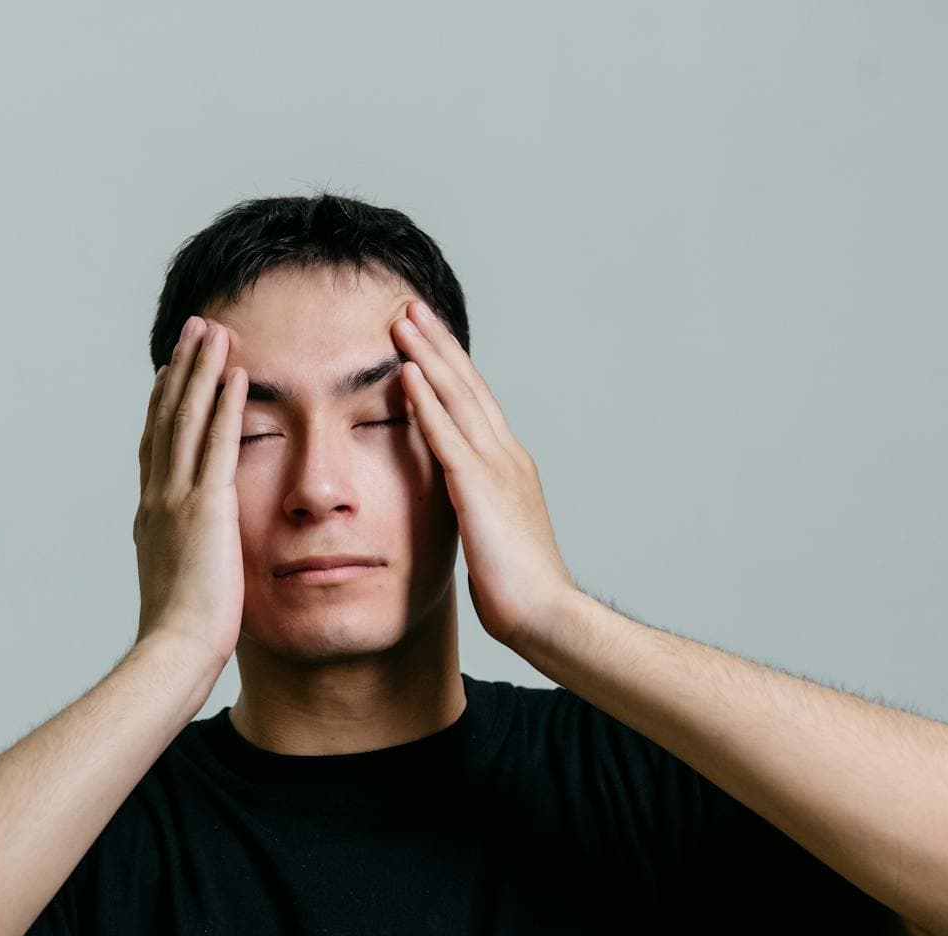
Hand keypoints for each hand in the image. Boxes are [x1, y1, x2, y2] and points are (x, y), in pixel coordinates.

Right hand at [133, 315, 247, 669]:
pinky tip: (235, 374)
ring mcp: (176, 500)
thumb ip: (187, 559)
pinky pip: (216, 444)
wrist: (174, 651)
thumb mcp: (181, 585)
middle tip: (194, 331)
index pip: (156, 447)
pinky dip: (224, 405)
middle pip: (166, 419)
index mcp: (151, 517)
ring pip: (186, 420)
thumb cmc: (181, 637)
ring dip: (201, 372)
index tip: (172, 372)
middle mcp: (157, 499)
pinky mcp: (205, 508)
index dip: (163, 405)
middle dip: (181, 372)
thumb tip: (197, 557)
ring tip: (215, 332)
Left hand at [391, 299, 577, 651]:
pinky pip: (446, 435)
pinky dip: (425, 401)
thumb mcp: (490, 537)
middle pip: (468, 386)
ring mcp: (496, 468)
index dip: (450, 367)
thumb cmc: (519, 590)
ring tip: (402, 321)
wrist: (546, 615)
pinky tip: (406, 373)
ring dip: (428, 356)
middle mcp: (506, 456)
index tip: (426, 337)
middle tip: (410, 307)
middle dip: (437, 344)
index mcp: (508, 467)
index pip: (476, 404)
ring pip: (457, 398)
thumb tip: (454, 506)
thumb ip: (473, 510)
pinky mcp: (480, 489)